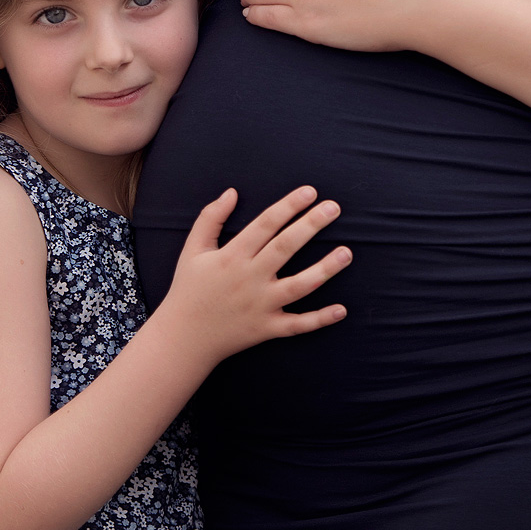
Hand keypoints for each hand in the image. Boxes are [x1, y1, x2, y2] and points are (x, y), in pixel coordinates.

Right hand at [159, 186, 350, 366]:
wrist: (184, 337)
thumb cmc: (189, 288)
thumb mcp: (193, 248)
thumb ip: (210, 218)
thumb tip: (232, 192)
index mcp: (232, 256)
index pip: (265, 224)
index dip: (288, 206)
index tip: (310, 191)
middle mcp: (250, 278)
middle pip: (286, 247)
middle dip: (311, 225)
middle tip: (334, 207)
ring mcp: (261, 305)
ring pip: (299, 285)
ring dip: (325, 269)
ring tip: (347, 252)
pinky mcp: (267, 329)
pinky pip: (297, 325)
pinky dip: (319, 319)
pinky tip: (341, 309)